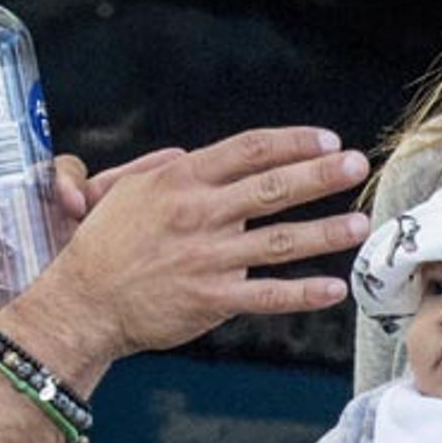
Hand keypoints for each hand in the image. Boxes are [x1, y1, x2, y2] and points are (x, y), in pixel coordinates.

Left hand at [0, 148, 185, 362]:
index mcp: (20, 216)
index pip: (53, 180)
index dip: (66, 180)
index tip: (71, 201)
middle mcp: (53, 234)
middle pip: (101, 196)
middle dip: (130, 183)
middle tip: (157, 177)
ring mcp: (76, 265)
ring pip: (120, 225)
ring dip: (149, 208)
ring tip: (180, 191)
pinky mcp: (88, 295)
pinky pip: (124, 269)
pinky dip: (151, 256)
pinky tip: (176, 251)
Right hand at [6, 127, 370, 364]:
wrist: (83, 302)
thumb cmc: (104, 243)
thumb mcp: (126, 188)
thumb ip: (164, 166)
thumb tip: (194, 154)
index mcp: (181, 181)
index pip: (249, 150)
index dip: (292, 142)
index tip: (326, 140)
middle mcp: (200, 215)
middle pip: (272, 188)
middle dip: (320, 175)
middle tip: (357, 165)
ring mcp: (208, 259)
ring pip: (278, 242)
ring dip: (324, 232)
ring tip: (359, 223)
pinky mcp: (211, 300)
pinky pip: (266, 295)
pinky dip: (302, 293)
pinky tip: (333, 288)